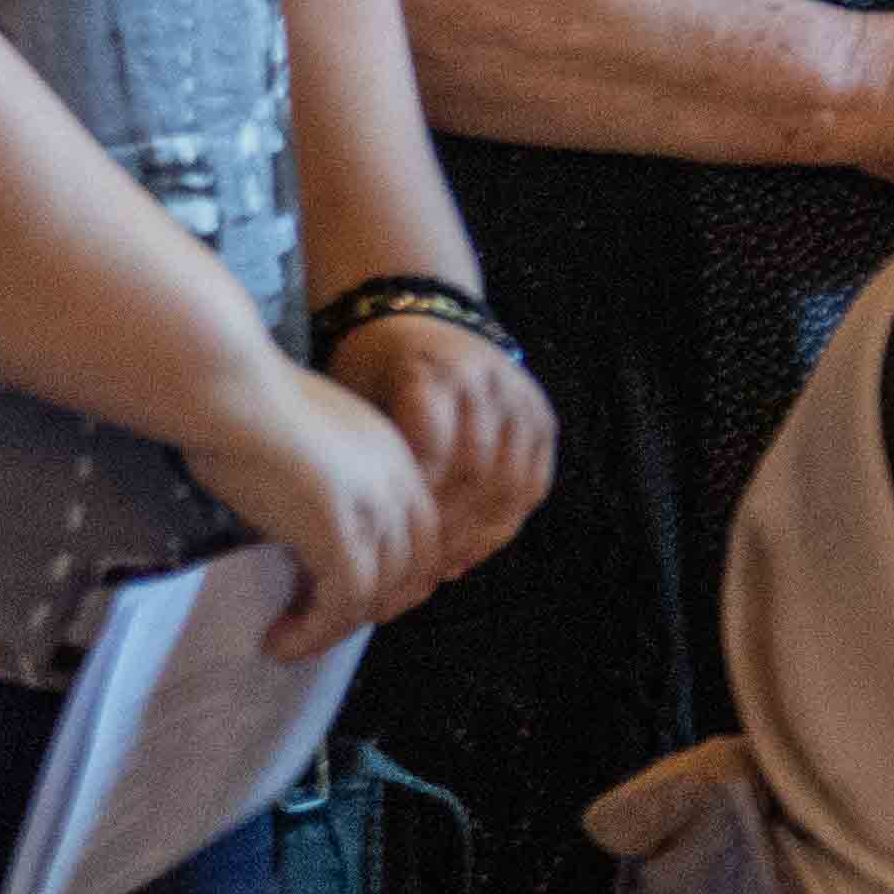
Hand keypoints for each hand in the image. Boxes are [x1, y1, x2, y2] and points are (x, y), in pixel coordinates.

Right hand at [182, 354, 445, 658]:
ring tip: (288, 640)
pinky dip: (313, 633)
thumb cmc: (246, 406)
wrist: (231, 392)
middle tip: (320, 627)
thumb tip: (302, 525)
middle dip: (371, 607)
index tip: (353, 600)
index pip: (422, 532)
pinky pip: (342, 603)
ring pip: (376, 593)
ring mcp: (373, 507)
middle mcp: (397, 482)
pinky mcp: (338, 533)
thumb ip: (325, 481)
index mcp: (394, 454)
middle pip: (412, 568)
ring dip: (333, 630)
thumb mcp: (306, 443)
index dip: (397, 575)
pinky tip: (279, 641)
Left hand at [326, 311, 555, 591]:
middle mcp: (487, 384)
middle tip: (410, 578)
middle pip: (476, 477)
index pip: (434, 459)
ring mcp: (520, 399)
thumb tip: (353, 544)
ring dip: (475, 537)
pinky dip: (504, 522)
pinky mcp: (540, 415)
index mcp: (434, 375)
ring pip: (508, 486)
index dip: (414, 512)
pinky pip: (532, 482)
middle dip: (443, 535)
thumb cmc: (369, 370)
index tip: (383, 552)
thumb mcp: (353, 401)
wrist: (417, 314)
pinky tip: (473, 551)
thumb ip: (362, 460)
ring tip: (439, 572)